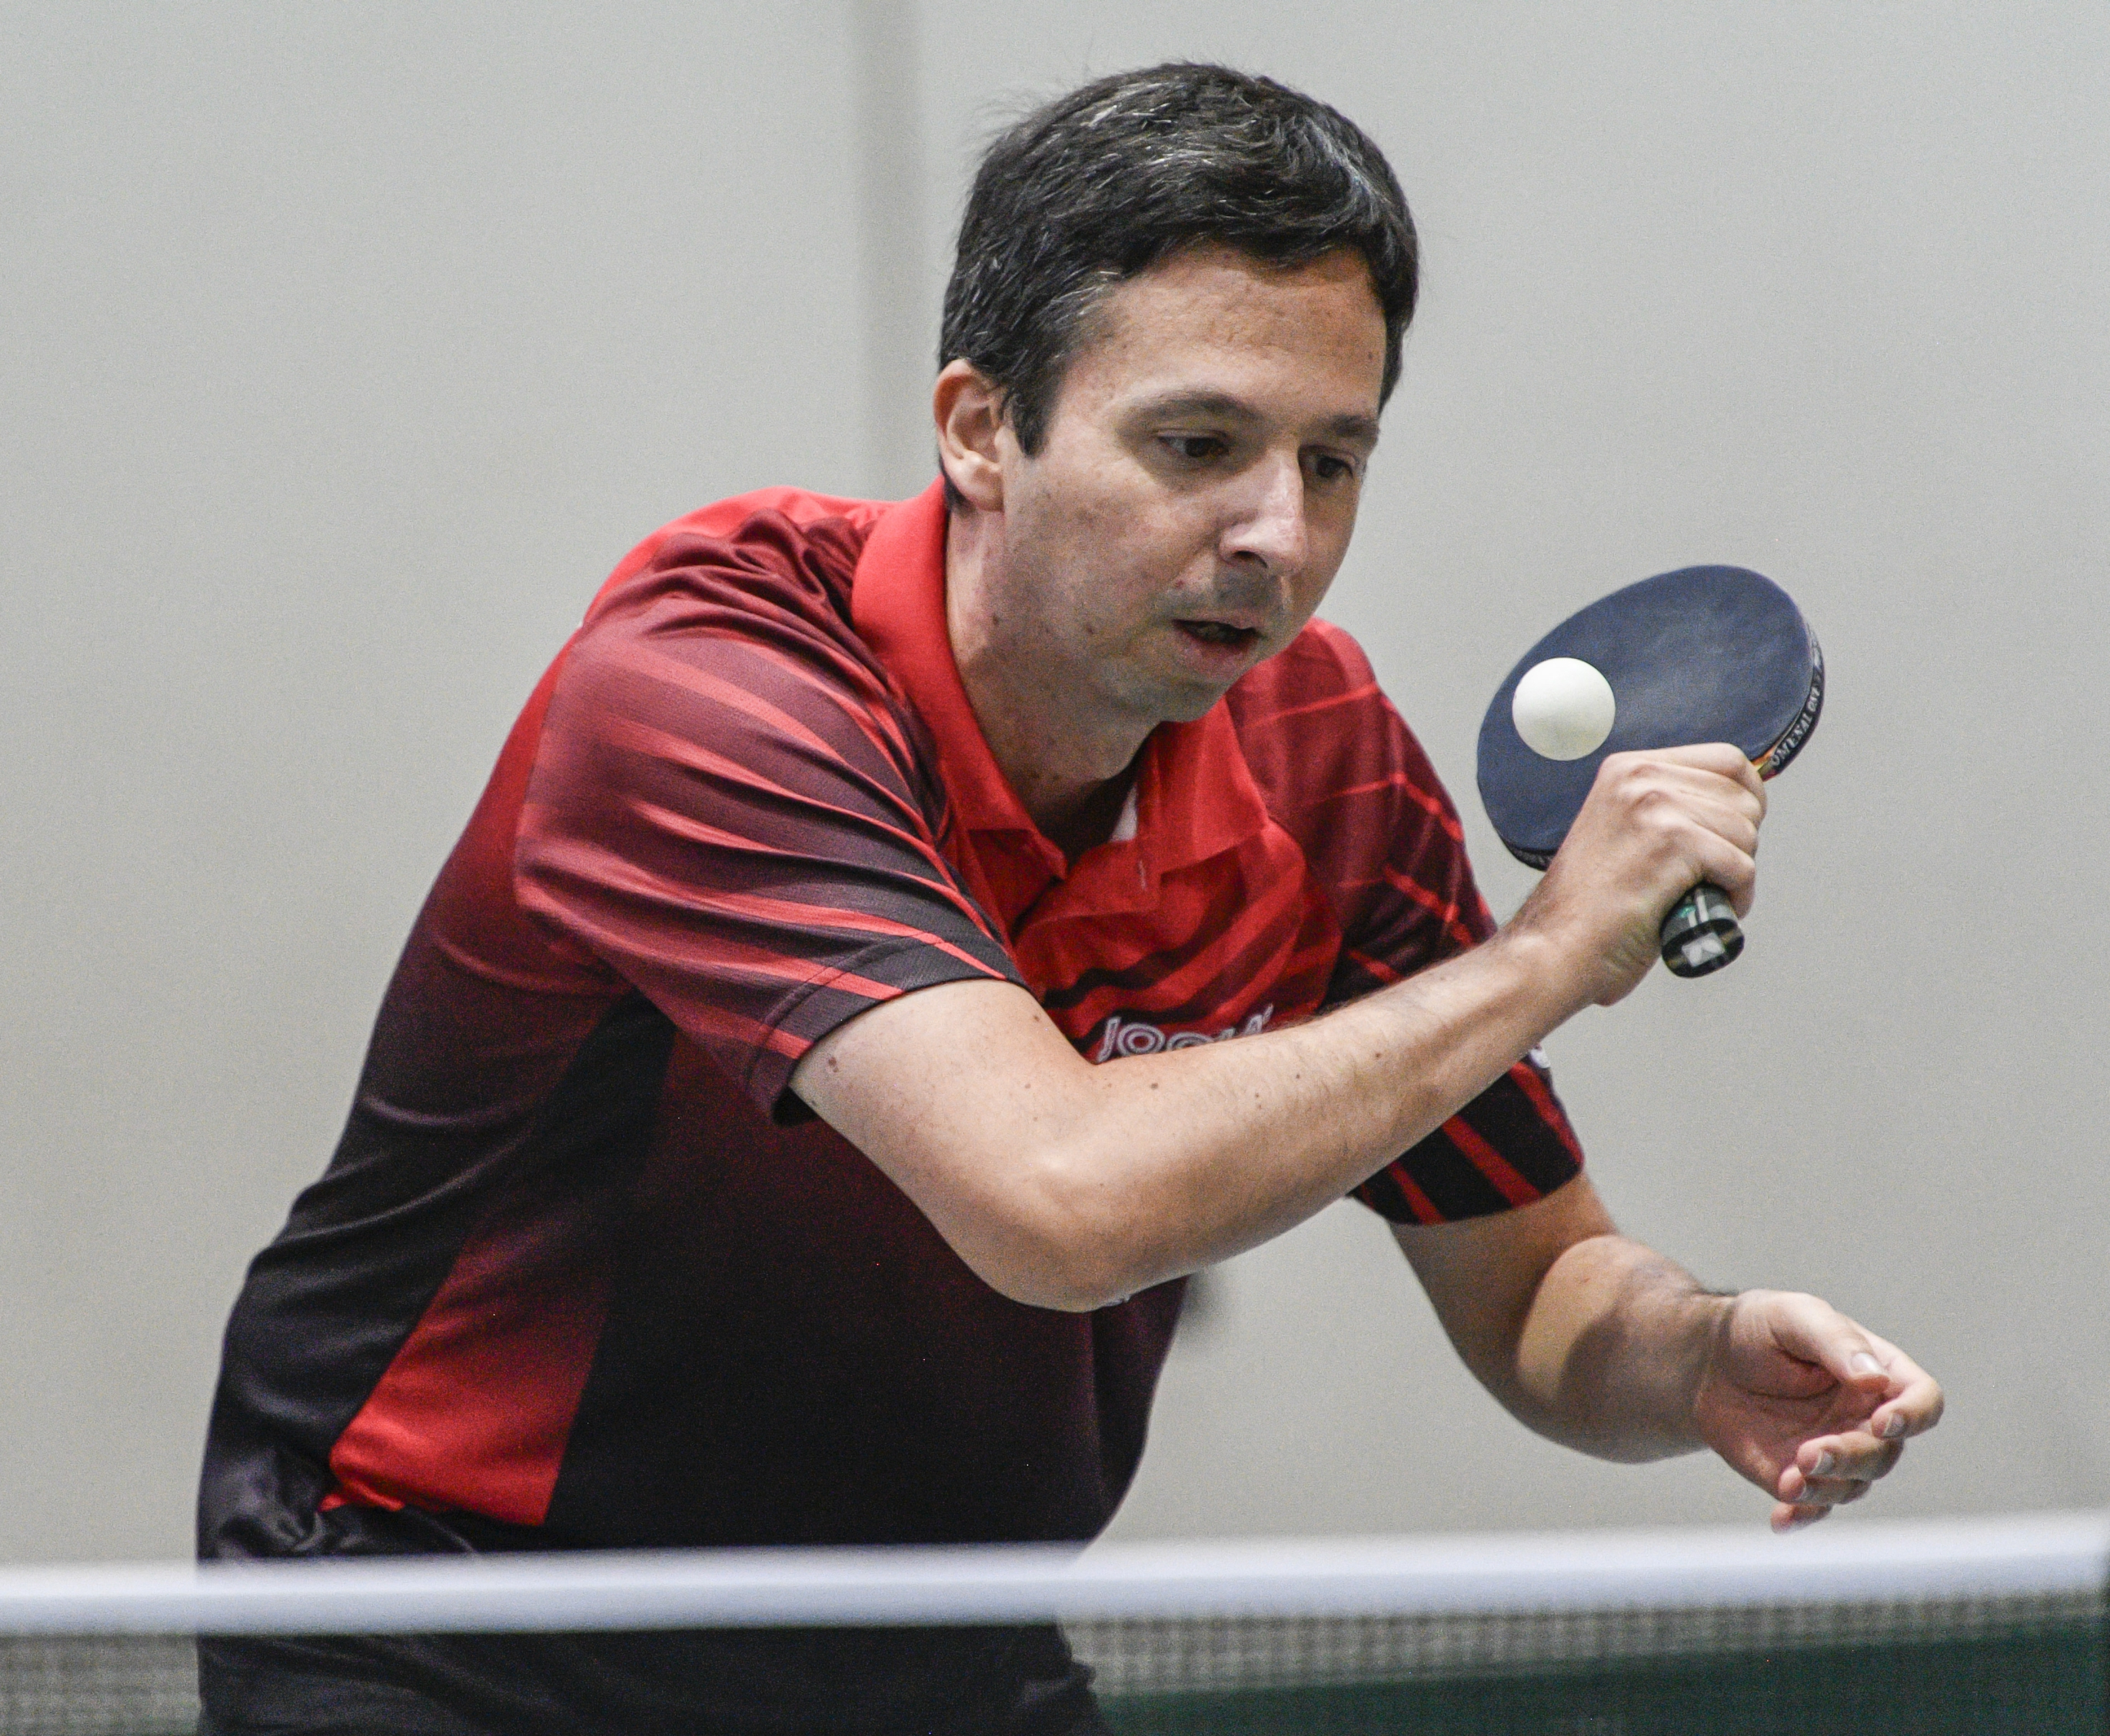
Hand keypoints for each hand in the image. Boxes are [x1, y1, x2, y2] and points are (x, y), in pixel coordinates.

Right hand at [1513, 745, 1765, 1006]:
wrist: (1555, 951)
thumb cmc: (1592, 909)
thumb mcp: (1625, 832)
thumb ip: (1670, 808)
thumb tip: (1740, 805)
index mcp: (1628, 768)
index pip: (1727, 760)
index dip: (1747, 800)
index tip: (1735, 835)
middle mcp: (1640, 778)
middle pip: (1743, 796)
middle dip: (1740, 841)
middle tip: (1707, 876)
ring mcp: (1655, 806)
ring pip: (1746, 833)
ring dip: (1736, 874)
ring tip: (1698, 898)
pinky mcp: (1672, 842)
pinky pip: (1741, 867)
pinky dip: (1734, 898)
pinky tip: (1698, 910)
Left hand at [1692, 1289, 1943, 1531]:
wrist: (1707, 1362)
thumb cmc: (1757, 1329)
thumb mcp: (1793, 1316)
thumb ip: (1835, 1341)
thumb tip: (1876, 1378)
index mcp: (1878, 1374)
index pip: (1922, 1400)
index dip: (1913, 1415)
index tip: (1881, 1422)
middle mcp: (1866, 1418)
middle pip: (1885, 1452)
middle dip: (1851, 1457)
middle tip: (1808, 1454)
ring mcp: (1837, 1451)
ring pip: (1854, 1484)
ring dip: (1825, 1487)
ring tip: (1789, 1480)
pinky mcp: (1803, 1477)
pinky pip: (1815, 1506)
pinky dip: (1802, 1516)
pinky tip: (1781, 1518)